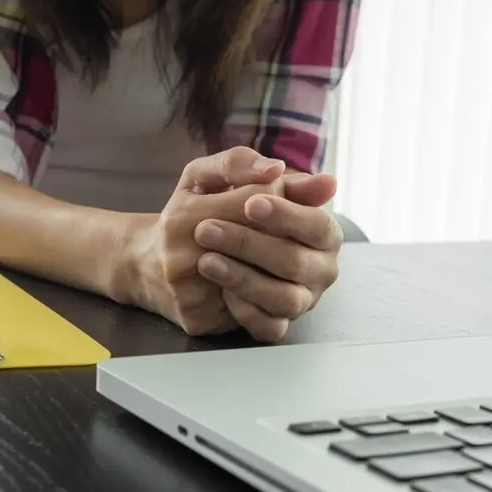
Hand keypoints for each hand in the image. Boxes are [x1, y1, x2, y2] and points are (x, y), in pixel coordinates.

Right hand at [110, 147, 289, 334]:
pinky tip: (258, 283)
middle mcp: (182, 259)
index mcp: (184, 219)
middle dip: (282, 232)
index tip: (275, 197)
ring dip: (277, 266)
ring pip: (265, 281)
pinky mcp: (200, 321)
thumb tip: (278, 169)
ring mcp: (191, 295)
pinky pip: (253, 312)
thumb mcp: (197, 178)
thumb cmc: (180, 217)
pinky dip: (263, 295)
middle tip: (280, 228)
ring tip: (273, 256)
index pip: (259, 200)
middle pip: (266, 242)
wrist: (141, 267)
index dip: (278, 197)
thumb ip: (237, 163)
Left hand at [193, 171, 341, 341]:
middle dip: (250, 244)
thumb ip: (241, 165)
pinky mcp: (275, 324)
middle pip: (296, 261)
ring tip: (206, 261)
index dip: (287, 215)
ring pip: (285, 299)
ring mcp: (299, 299)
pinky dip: (245, 311)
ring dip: (244, 279)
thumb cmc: (204, 211)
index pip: (317, 225)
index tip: (251, 204)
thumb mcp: (210, 178)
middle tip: (206, 230)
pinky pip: (269, 327)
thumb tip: (276, 167)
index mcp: (318, 229)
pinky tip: (220, 292)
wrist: (174, 256)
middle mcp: (317, 266)